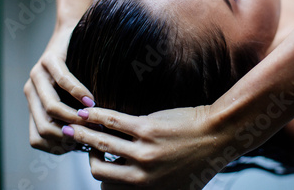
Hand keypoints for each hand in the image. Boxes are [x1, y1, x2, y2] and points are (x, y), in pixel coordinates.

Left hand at [24, 25, 95, 153]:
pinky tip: (91, 99)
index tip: (79, 144)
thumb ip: (73, 119)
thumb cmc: (79, 69)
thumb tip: (88, 146)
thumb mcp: (72, 98)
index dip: (58, 147)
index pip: (37, 139)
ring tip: (91, 118)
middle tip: (90, 133)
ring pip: (51, 107)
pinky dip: (78, 93)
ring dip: (73, 116)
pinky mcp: (49, 58)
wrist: (73, 32)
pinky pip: (64, 81)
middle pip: (44, 126)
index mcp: (32, 105)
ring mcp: (37, 75)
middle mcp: (30, 91)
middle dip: (69, 134)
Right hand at [63, 106, 234, 188]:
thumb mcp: (180, 187)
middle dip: (88, 156)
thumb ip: (156, 189)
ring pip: (100, 144)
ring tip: (74, 124)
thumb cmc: (201, 159)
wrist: (218, 134)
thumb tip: (135, 188)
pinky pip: (112, 123)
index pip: (108, 188)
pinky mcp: (146, 129)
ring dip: (83, 133)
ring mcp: (143, 153)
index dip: (100, 172)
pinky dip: (96, 116)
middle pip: (99, 170)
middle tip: (81, 141)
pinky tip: (88, 112)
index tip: (96, 160)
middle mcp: (143, 177)